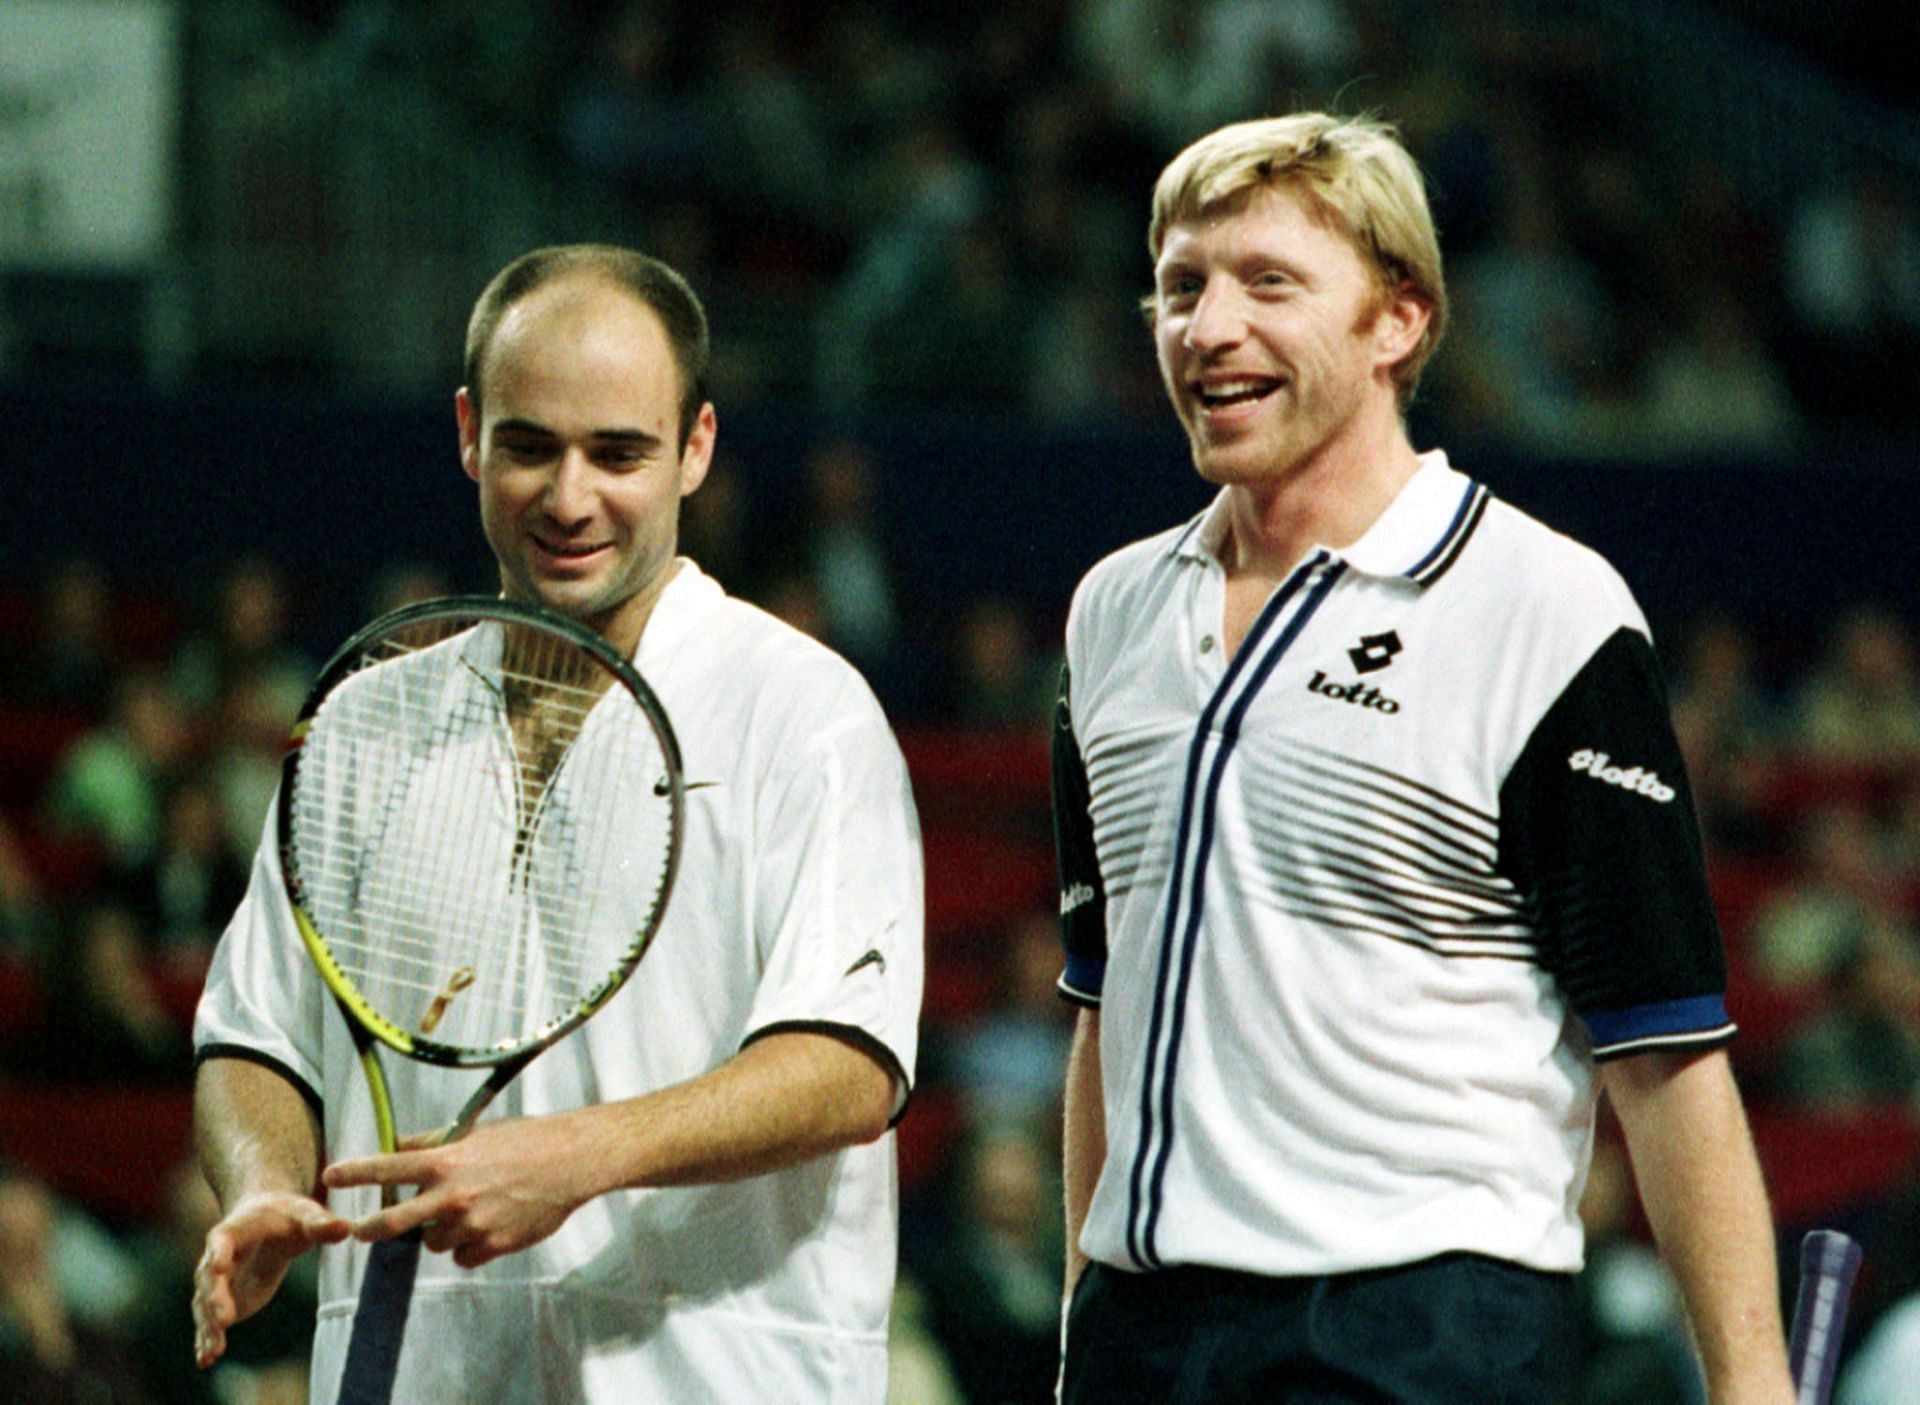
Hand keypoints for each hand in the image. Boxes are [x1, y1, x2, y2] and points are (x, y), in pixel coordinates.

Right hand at [193, 1191, 349, 1366]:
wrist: (268, 1220)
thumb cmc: (288, 1215)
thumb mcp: (305, 1214)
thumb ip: (320, 1223)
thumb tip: (344, 1228)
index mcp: (234, 1230)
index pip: (222, 1240)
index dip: (219, 1253)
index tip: (218, 1267)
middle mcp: (216, 1257)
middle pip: (210, 1279)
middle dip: (215, 1299)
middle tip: (225, 1320)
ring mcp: (216, 1282)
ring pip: (205, 1305)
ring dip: (208, 1327)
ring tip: (214, 1351)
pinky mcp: (221, 1301)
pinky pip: (209, 1320)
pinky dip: (206, 1339)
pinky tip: (206, 1360)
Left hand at [322, 1114, 592, 1269]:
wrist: (571, 1162)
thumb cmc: (526, 1141)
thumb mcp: (477, 1133)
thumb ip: (435, 1144)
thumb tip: (401, 1146)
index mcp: (445, 1162)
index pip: (387, 1167)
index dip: (354, 1173)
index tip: (331, 1177)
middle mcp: (451, 1195)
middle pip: (391, 1223)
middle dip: (370, 1229)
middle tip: (361, 1230)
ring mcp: (471, 1224)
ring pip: (434, 1242)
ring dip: (440, 1232)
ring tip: (470, 1211)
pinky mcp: (491, 1245)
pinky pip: (463, 1257)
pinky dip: (469, 1247)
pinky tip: (488, 1226)